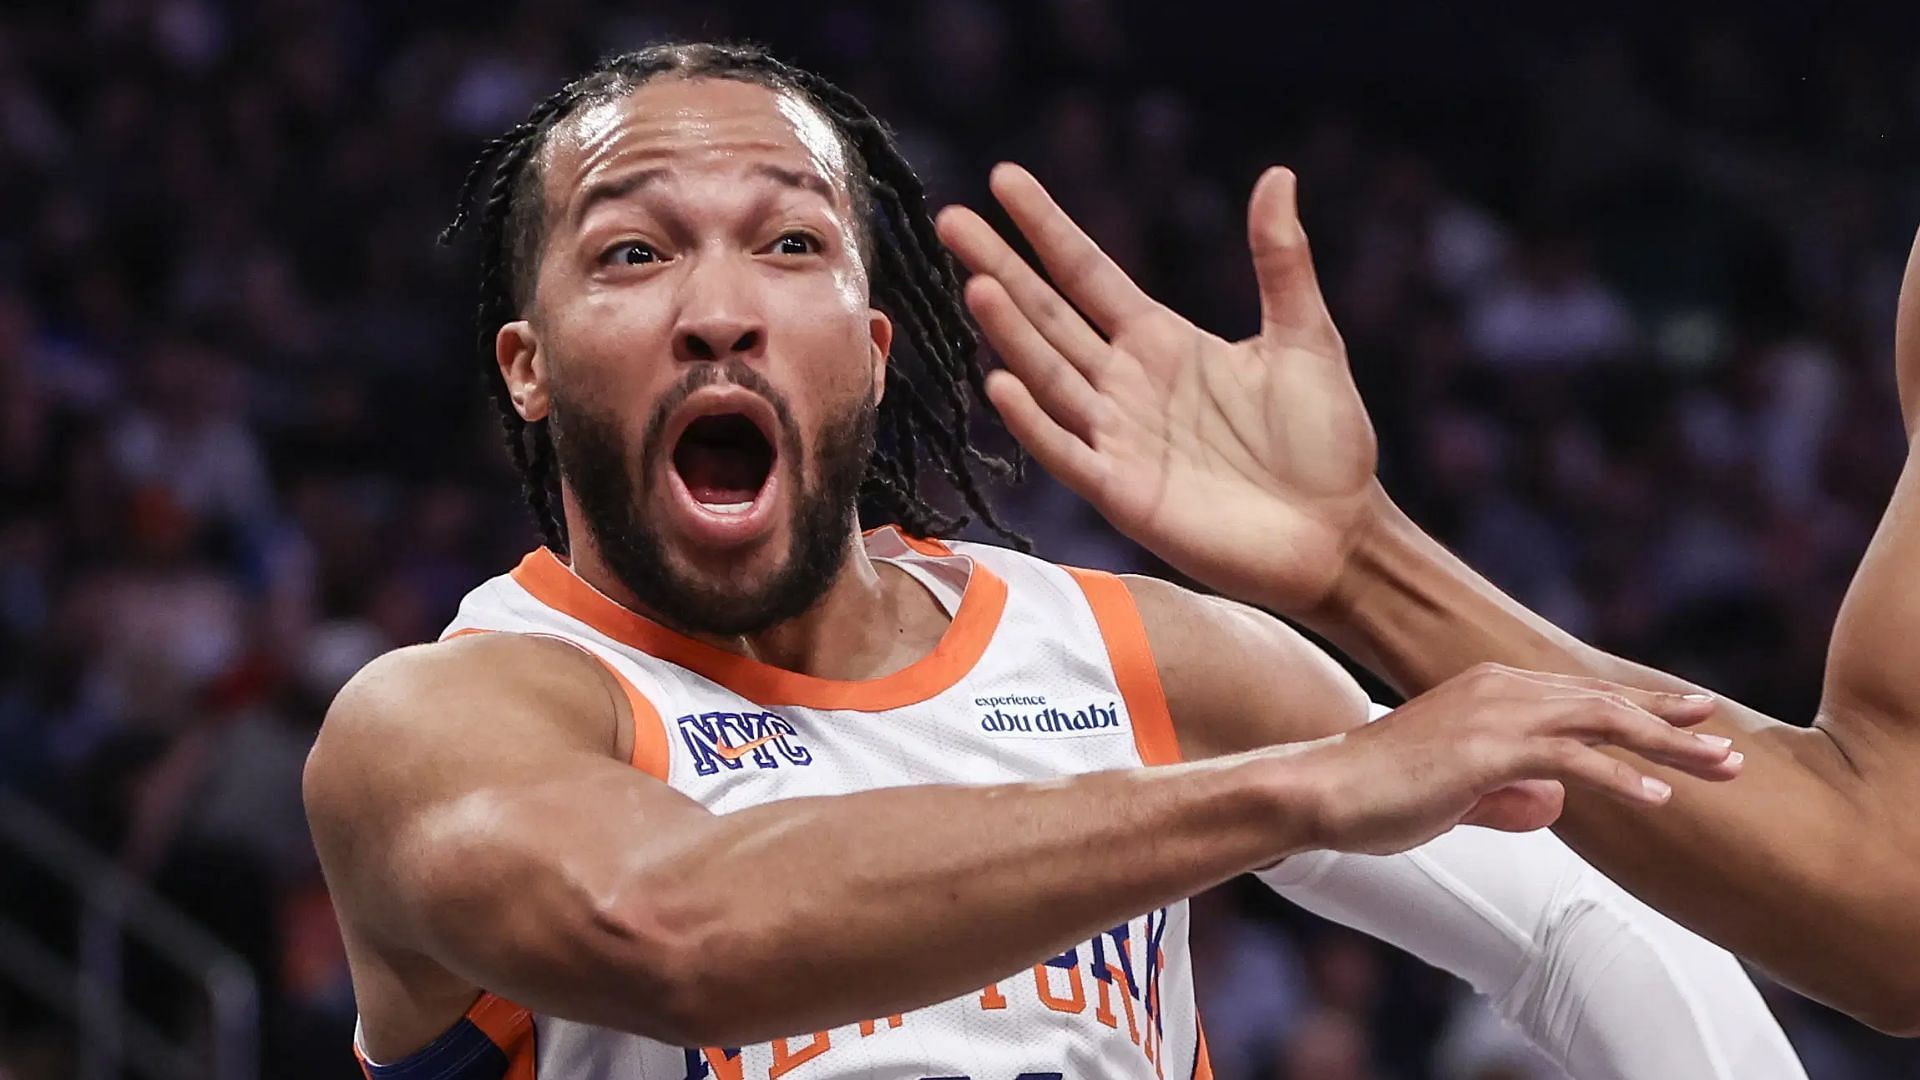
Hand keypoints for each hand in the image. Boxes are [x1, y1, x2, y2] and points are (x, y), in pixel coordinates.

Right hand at [937, 164, 1376, 611]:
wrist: (1338, 534)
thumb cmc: (1325, 440)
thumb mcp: (1306, 336)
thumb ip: (1280, 261)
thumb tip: (1278, 175)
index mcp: (1161, 340)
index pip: (1086, 272)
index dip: (1046, 227)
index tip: (1004, 179)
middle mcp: (1125, 383)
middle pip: (1048, 315)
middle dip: (1001, 266)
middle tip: (951, 219)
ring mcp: (1117, 438)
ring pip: (1050, 375)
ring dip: (1013, 334)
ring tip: (978, 286)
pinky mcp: (1121, 493)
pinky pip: (1066, 452)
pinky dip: (1034, 421)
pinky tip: (1002, 382)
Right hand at [1280, 664, 1740, 855]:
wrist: (1320, 790)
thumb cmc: (1375, 796)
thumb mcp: (1453, 795)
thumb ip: (1506, 797)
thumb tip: (1554, 805)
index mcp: (1490, 689)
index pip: (1582, 696)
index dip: (1642, 708)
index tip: (1692, 719)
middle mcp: (1499, 688)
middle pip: (1604, 702)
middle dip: (1672, 722)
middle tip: (1730, 742)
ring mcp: (1495, 714)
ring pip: (1602, 724)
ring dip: (1668, 746)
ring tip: (1721, 768)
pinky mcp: (1488, 749)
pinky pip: (1572, 761)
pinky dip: (1621, 777)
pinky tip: (1661, 795)